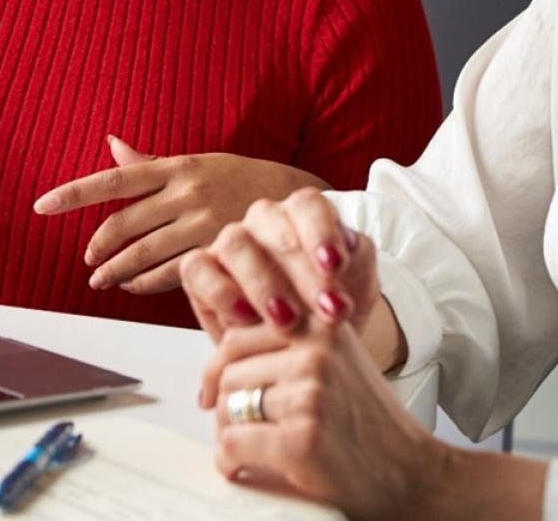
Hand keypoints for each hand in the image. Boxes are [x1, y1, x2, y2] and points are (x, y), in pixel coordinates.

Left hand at [32, 137, 327, 294]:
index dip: (74, 193)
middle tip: (88, 261)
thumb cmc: (242, 179)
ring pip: (142, 255)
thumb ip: (151, 163)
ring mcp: (202, 224)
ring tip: (101, 280)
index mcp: (178, 167)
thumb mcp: (198, 163)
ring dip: (115, 272)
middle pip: (123, 225)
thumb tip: (110, 144)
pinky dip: (144, 284)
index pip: (115, 179)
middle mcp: (187, 193)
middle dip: (98, 248)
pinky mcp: (216, 252)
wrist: (299, 203)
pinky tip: (134, 286)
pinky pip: (169, 275)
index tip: (42, 205)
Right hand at [178, 188, 379, 345]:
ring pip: (235, 243)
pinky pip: (198, 268)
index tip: (336, 267)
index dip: (322, 231)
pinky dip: (220, 292)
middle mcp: (263, 221)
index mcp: (302, 214)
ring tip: (288, 321)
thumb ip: (360, 260)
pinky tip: (246, 319)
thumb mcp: (357, 287)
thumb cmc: (329, 312)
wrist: (301, 352)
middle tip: (324, 309)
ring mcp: (229, 243)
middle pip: (272, 223)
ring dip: (263, 283)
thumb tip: (349, 245)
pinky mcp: (199, 270)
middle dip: (300, 269)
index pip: (308, 204)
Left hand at [202, 317, 445, 519]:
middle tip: (237, 429)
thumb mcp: (339, 361)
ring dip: (229, 436)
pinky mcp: (302, 438)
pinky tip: (242, 468)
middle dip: (226, 408)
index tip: (212, 391)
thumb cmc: (372, 424)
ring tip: (248, 449)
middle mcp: (317, 352)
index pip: (238, 336)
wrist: (413, 473)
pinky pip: (233, 445)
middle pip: (229, 374)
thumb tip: (225, 356)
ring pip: (229, 409)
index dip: (217, 369)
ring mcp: (311, 394)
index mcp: (322, 325)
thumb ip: (292, 346)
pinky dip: (229, 462)